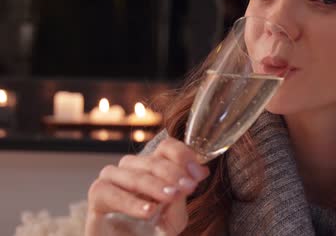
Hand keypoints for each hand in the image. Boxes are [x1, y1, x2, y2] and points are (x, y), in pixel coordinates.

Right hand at [85, 137, 209, 235]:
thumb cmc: (151, 234)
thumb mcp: (174, 217)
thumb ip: (183, 195)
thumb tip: (200, 171)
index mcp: (152, 168)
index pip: (166, 147)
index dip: (183, 156)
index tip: (198, 174)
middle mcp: (131, 169)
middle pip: (152, 159)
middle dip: (173, 173)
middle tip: (189, 187)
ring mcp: (111, 180)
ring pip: (133, 174)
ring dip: (154, 184)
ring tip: (170, 196)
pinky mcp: (96, 197)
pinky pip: (109, 192)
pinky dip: (130, 201)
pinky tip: (148, 210)